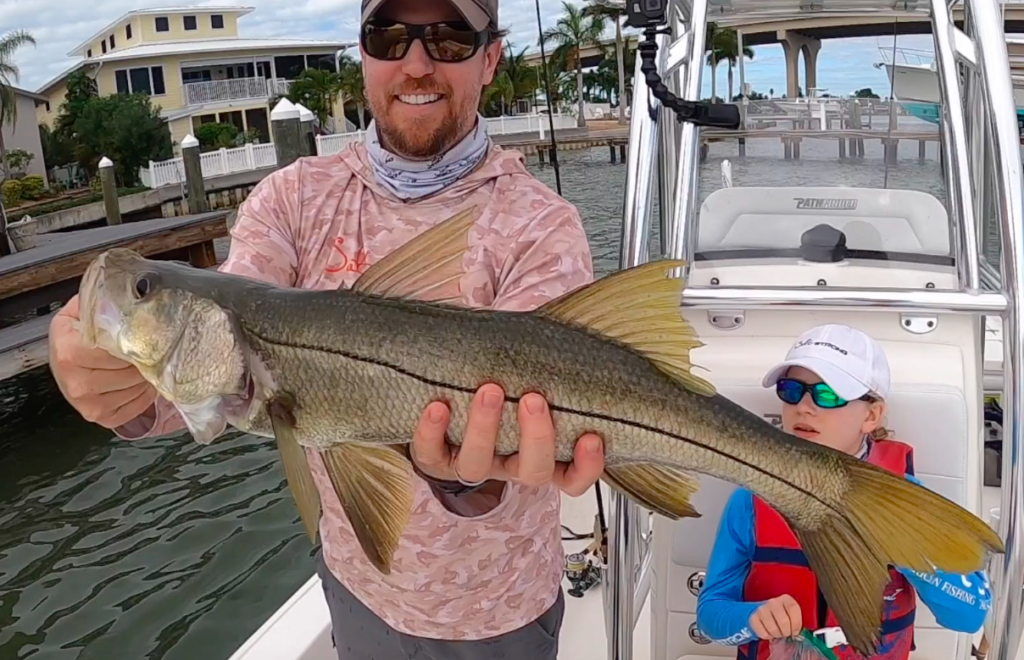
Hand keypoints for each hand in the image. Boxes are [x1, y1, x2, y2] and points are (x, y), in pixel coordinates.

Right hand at [49, 295, 156, 428]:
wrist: (64, 352)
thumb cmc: (79, 330)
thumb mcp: (86, 309)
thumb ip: (107, 305)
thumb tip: (133, 300)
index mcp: (69, 350)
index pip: (118, 350)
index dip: (138, 343)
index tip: (150, 336)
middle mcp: (74, 381)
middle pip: (130, 372)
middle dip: (145, 360)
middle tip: (151, 350)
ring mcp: (85, 403)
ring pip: (135, 389)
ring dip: (147, 377)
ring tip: (144, 364)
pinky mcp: (98, 416)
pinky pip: (134, 408)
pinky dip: (144, 394)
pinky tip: (140, 381)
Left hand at [411, 383, 604, 495]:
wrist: (454, 398)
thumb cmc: (506, 385)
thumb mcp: (533, 379)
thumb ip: (551, 366)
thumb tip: (569, 330)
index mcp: (542, 455)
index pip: (573, 478)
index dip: (587, 467)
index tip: (592, 438)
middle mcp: (509, 465)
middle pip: (531, 471)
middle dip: (535, 437)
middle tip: (534, 399)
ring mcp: (474, 464)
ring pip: (477, 465)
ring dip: (484, 428)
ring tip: (489, 390)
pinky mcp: (436, 460)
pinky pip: (431, 455)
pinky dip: (432, 432)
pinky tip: (437, 406)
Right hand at [749, 595, 802, 639]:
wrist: (763, 612)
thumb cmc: (781, 615)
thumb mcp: (791, 614)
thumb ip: (797, 621)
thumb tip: (801, 634)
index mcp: (786, 599)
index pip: (793, 609)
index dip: (796, 623)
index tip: (795, 631)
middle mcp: (773, 602)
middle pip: (784, 621)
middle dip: (786, 632)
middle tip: (786, 633)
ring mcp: (762, 609)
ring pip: (773, 629)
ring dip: (777, 635)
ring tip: (777, 632)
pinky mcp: (753, 618)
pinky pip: (763, 633)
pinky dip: (767, 636)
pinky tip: (769, 632)